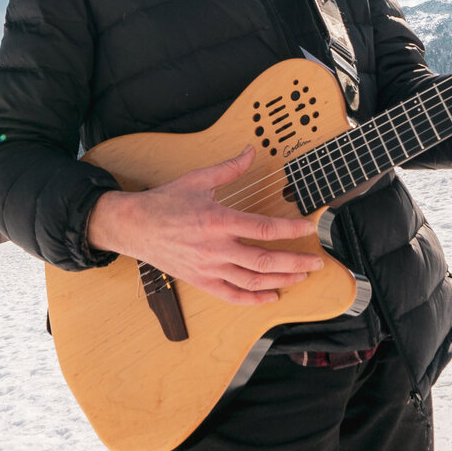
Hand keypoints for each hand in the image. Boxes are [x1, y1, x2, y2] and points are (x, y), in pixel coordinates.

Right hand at [86, 146, 323, 304]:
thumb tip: (251, 150)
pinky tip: (272, 296)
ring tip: (300, 276)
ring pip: (253, 281)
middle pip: (266, 261)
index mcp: (219, 220)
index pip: (265, 228)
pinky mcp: (202, 281)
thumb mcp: (199, 179)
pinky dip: (255, 300)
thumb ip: (230, 168)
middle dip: (296, 263)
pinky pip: (233, 296)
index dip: (291, 229)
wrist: (134, 226)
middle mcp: (216, 248)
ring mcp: (209, 268)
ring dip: (282, 281)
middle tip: (317, 262)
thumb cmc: (165, 202)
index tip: (309, 228)